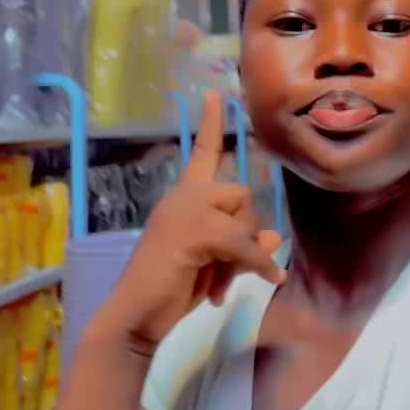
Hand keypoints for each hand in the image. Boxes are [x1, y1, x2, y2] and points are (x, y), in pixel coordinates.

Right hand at [86, 91, 286, 354]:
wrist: (136, 315)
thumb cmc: (169, 289)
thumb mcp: (215, 264)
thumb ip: (241, 246)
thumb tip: (273, 237)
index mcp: (183, 197)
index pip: (202, 152)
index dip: (211, 124)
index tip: (215, 93)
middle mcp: (183, 196)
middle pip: (242, 194)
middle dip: (246, 232)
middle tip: (230, 271)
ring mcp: (185, 210)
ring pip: (243, 217)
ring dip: (245, 254)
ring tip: (220, 284)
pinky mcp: (192, 231)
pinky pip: (242, 243)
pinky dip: (257, 264)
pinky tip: (267, 279)